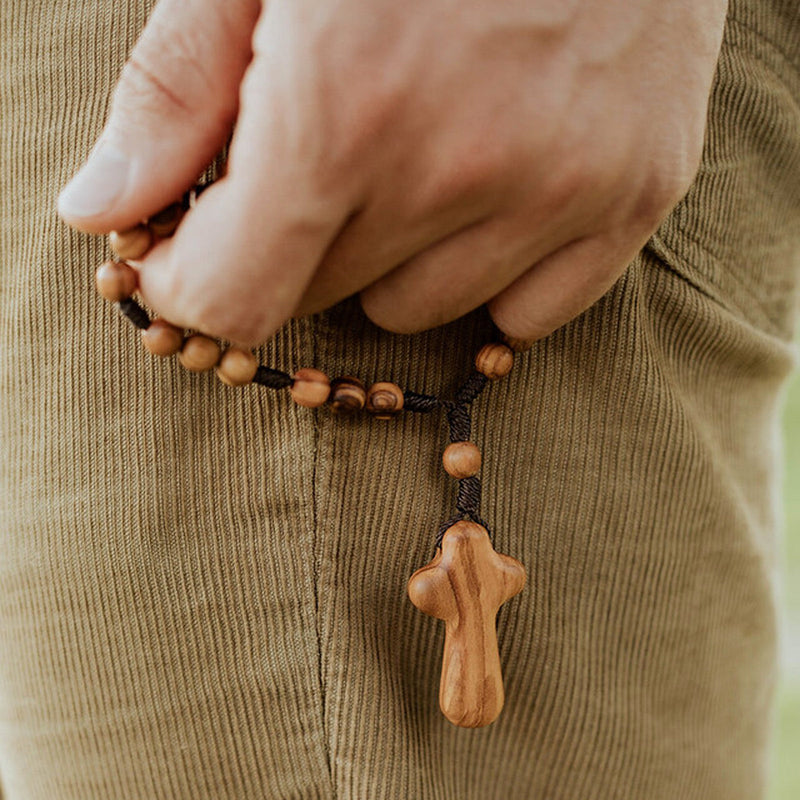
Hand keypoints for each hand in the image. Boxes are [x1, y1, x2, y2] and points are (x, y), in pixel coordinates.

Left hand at [57, 0, 727, 347]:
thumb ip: (172, 93)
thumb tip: (99, 211)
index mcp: (342, 104)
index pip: (234, 297)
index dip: (194, 286)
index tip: (191, 256)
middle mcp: (458, 167)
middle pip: (319, 298)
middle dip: (294, 242)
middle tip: (320, 156)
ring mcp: (562, 188)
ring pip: (414, 309)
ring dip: (390, 256)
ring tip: (416, 156)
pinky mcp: (636, 195)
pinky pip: (524, 315)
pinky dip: (490, 274)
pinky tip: (492, 195)